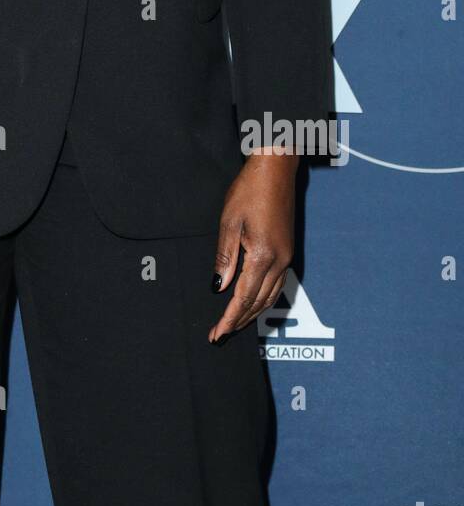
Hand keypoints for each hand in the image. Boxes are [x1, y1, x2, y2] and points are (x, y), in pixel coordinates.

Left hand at [207, 149, 297, 342]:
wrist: (276, 170)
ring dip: (252, 314)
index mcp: (262, 256)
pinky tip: (254, 303)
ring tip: (235, 325)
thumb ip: (224, 258)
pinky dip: (263, 300)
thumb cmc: (250, 190)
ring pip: (270, 297)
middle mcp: (279, 262)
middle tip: (221, 335)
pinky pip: (277, 285)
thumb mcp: (229, 222)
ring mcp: (286, 257)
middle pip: (258, 302)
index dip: (229, 319)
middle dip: (239, 321)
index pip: (243, 298)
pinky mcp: (288, 251)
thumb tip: (218, 286)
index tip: (216, 334)